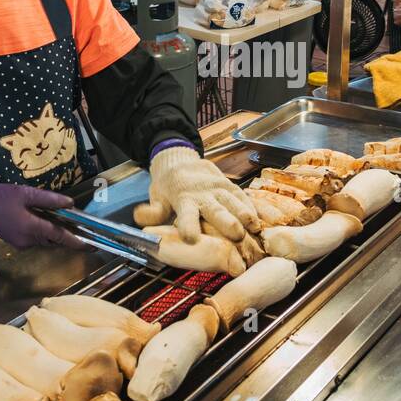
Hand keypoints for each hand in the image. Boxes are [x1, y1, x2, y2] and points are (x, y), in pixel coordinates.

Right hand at [0, 183, 84, 249]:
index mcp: (31, 227)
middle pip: (54, 240)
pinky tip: (46, 222)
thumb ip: (48, 199)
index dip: (76, 241)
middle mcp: (28, 240)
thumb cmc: (0, 197)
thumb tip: (70, 203)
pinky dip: (44, 233)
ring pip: (46, 240)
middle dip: (68, 237)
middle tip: (81, 230)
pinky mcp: (17, 243)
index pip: (59, 236)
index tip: (90, 245)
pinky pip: (37, 240)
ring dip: (55, 234)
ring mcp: (22, 244)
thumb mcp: (25, 193)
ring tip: (66, 223)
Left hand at [139, 145, 258, 241]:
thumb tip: (139, 217)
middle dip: (227, 221)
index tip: (190, 238)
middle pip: (216, 209)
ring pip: (233, 201)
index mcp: (183, 199)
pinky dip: (252, 207)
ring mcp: (218, 188)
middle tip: (236, 235)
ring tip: (254, 228)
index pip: (185, 214)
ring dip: (245, 214)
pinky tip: (260, 220)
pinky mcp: (230, 185)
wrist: (182, 162)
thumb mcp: (156, 199)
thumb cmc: (168, 188)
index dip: (187, 225)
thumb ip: (152, 212)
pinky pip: (242, 196)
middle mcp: (203, 193)